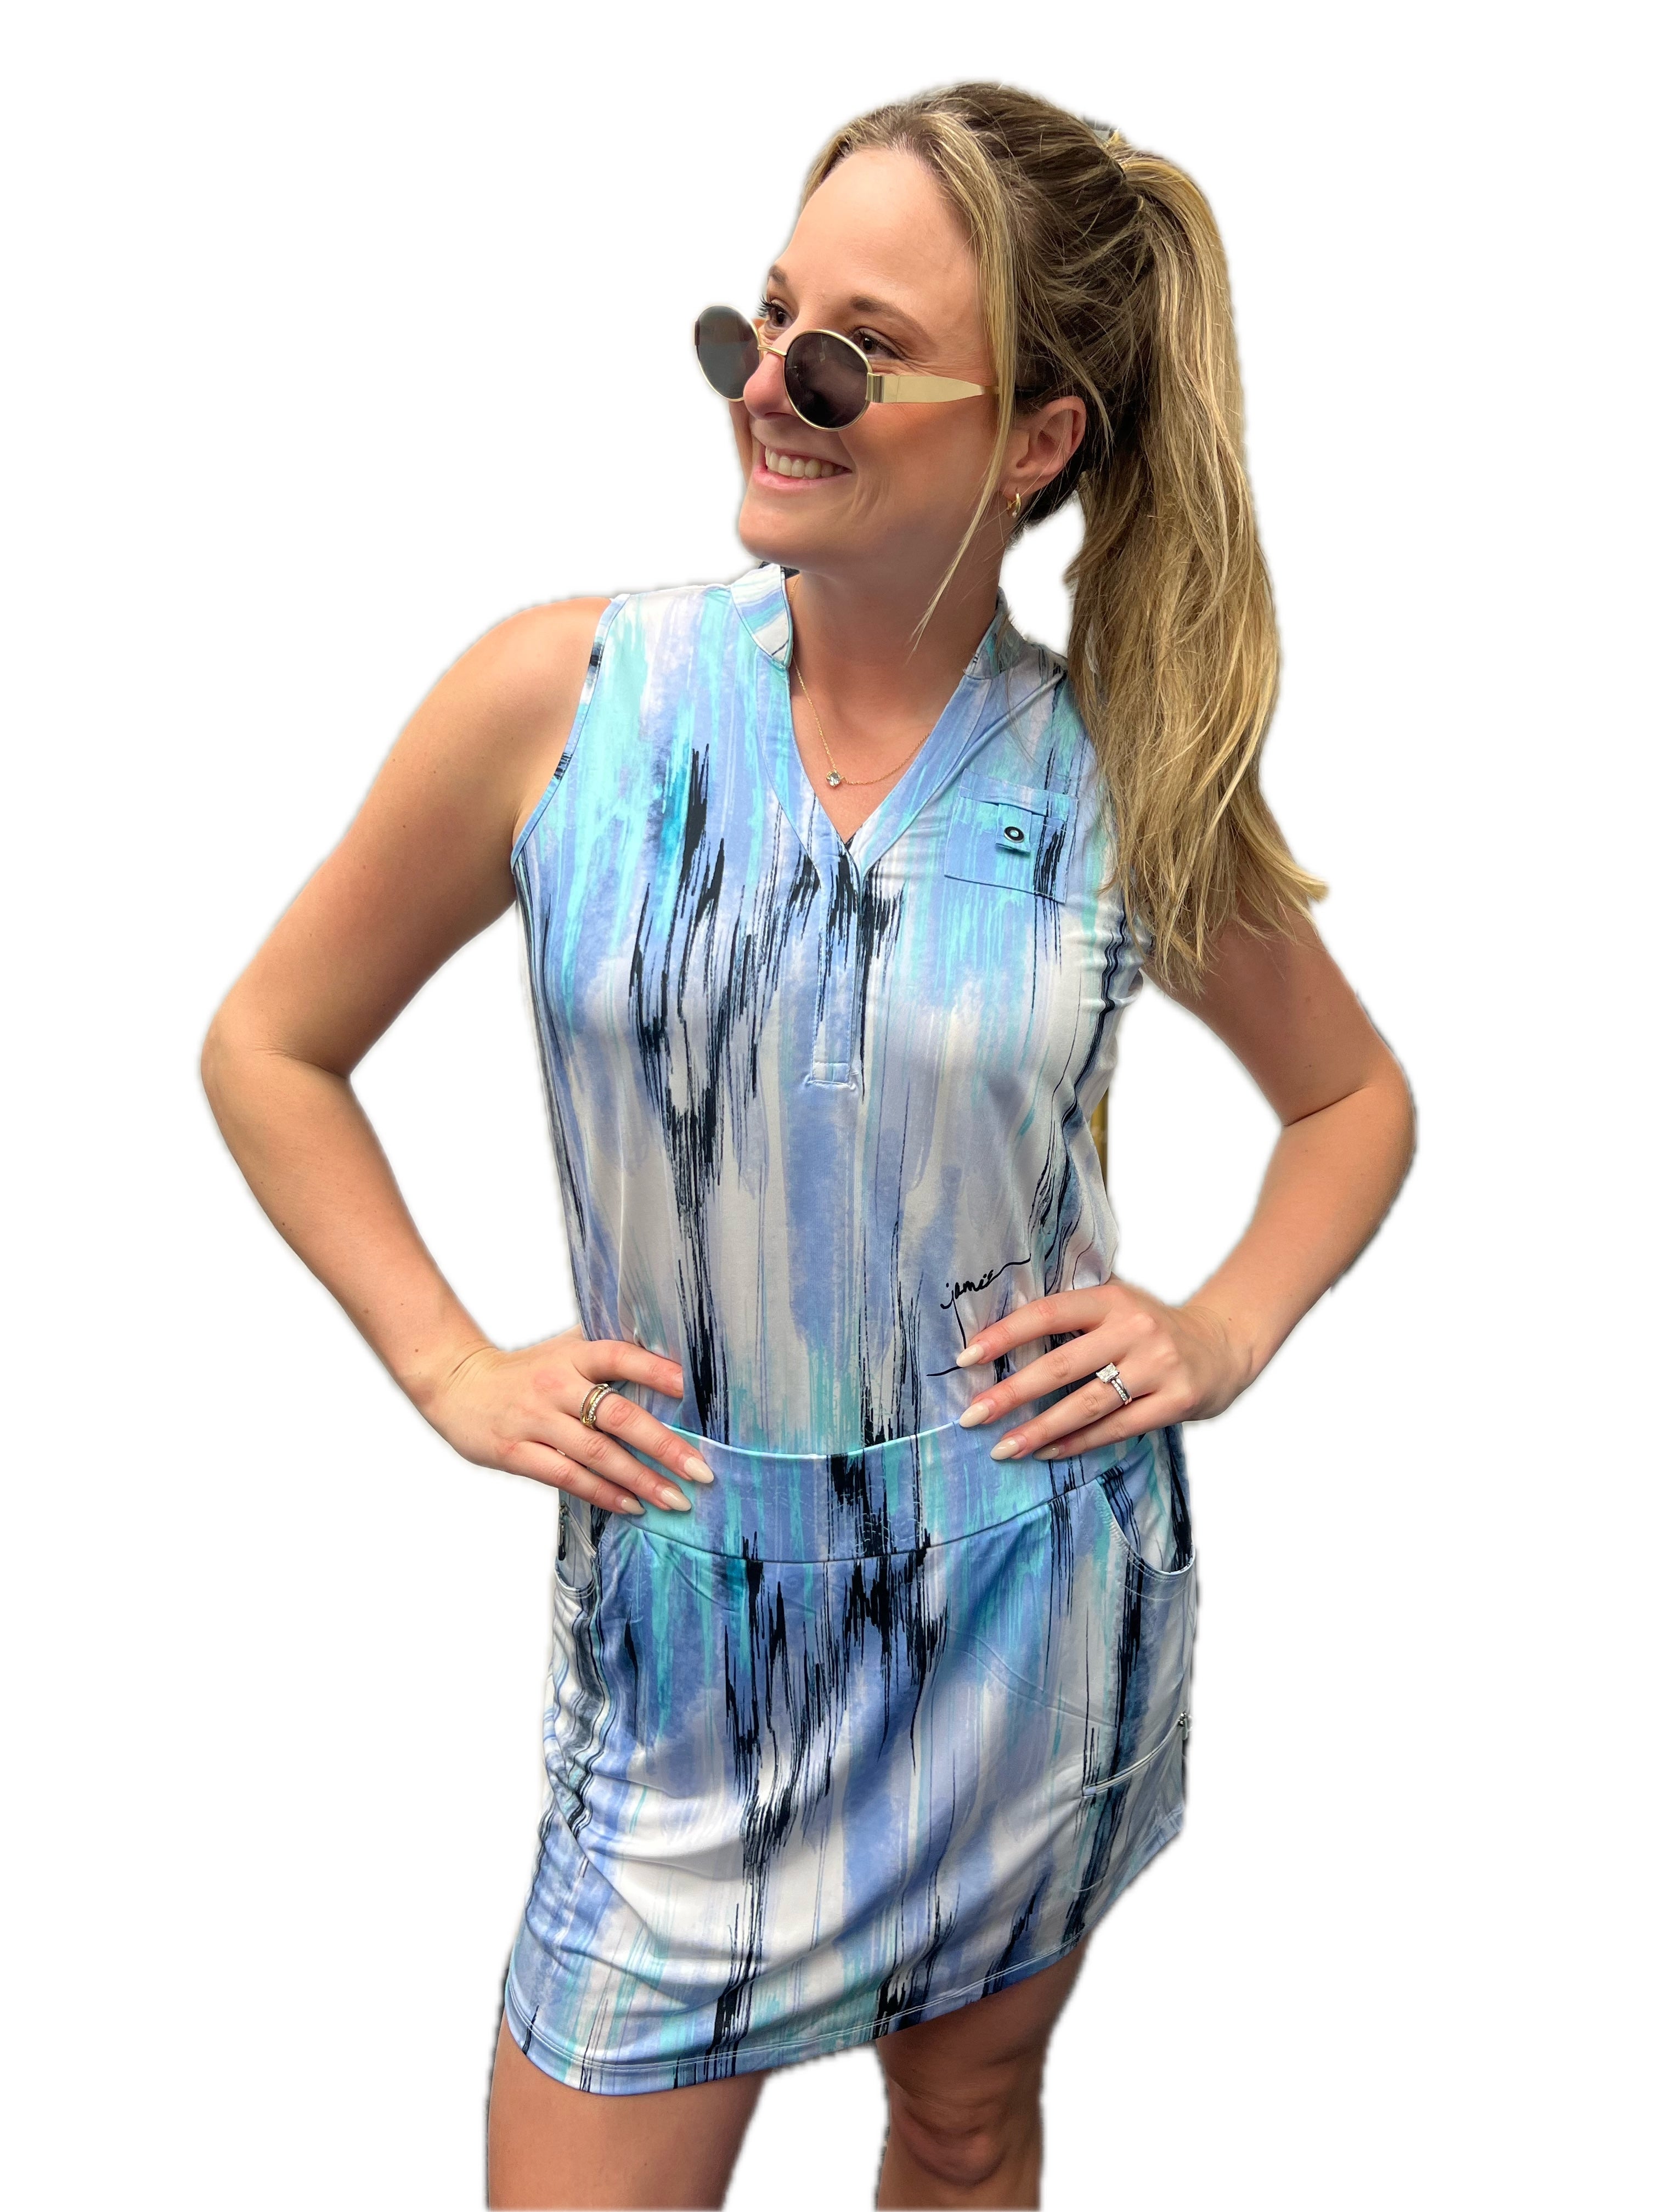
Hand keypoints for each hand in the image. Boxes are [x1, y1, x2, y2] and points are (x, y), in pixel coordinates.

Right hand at [424, 1326, 708, 1512]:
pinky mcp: (516, 1451)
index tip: (692, 1389)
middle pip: (617, 1415)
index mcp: (572, 1356)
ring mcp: (534, 1420)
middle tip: (700, 1471)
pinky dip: (603, 1493)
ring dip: (640, 1479)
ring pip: (596, 1454)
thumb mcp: (562, 1348)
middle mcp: (556, 1385)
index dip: (655, 1370)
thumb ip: (605, 1348)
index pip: (619, 1355)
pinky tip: (632, 1505)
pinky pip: (567, 1477)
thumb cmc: (525, 1370)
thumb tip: (663, 1345)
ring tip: (676, 1499)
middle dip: (663, 1446)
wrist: (456, 1383)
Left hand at [954, 1277, 1250, 1459]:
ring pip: (1087, 1404)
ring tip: (1002, 1448)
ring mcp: (1158, 1366)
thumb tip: (999, 1330)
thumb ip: (1072, 1310)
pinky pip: (1116, 1428)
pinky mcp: (1176, 1401)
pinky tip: (1046, 1453)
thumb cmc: (1152, 1327)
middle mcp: (1135, 1329)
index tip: (966, 1358)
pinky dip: (1078, 1443)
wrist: (1224, 1345)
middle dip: (1011, 1393)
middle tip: (972, 1415)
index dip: (1005, 1335)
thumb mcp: (1119, 1303)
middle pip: (1062, 1364)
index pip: (1048, 1313)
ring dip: (1039, 1430)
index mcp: (1112, 1299)